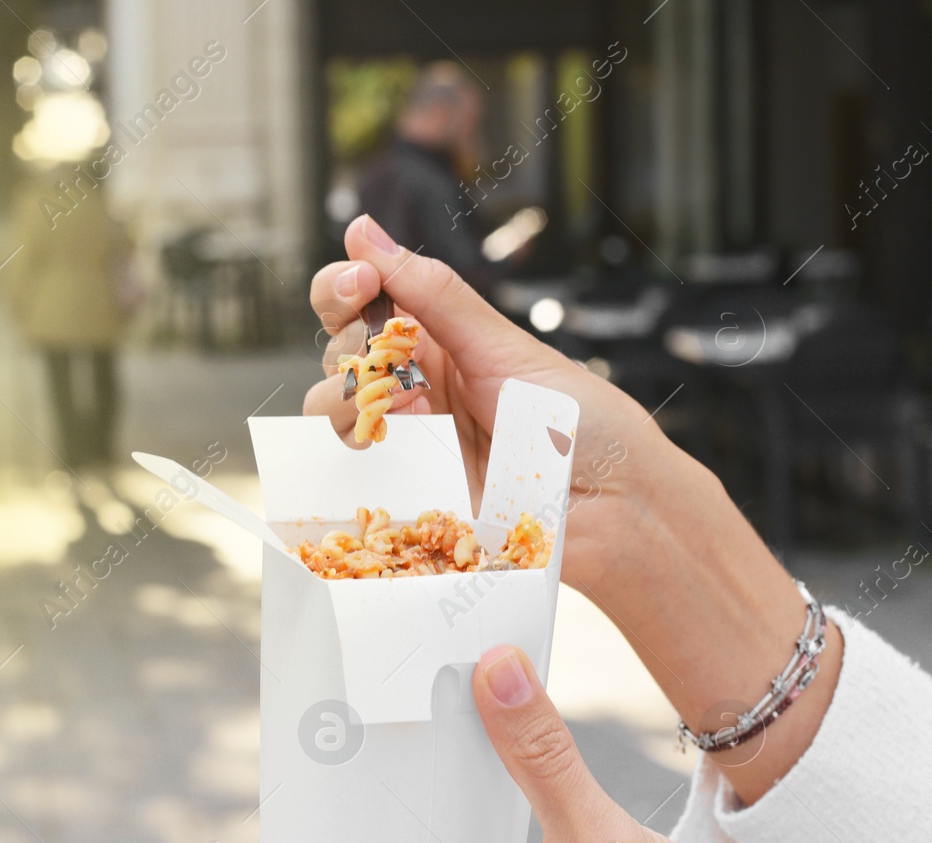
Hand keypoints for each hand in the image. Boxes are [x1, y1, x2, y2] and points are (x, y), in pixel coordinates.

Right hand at [304, 215, 666, 592]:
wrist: (616, 510)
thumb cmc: (583, 426)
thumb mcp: (505, 348)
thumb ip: (432, 294)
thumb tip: (366, 230)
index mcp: (440, 339)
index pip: (361, 299)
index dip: (343, 286)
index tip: (359, 282)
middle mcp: (415, 385)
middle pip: (337, 353)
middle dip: (352, 346)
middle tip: (391, 356)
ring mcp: (408, 440)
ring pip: (329, 410)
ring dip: (353, 401)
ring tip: (411, 411)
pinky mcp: (405, 493)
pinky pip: (349, 469)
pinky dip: (362, 452)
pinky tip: (408, 449)